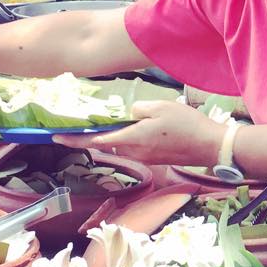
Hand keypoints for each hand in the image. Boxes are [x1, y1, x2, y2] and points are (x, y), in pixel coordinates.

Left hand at [55, 100, 225, 166]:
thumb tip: (128, 115)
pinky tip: (134, 129)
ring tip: (111, 122)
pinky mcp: (153, 159)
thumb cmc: (187, 125)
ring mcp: (144, 158)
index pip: (96, 140)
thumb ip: (137, 109)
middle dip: (94, 135)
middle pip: (105, 144)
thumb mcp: (160, 107)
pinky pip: (133, 148)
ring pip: (119, 146)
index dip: (74, 139)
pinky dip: (127, 139)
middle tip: (82, 122)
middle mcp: (134, 152)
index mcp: (132, 139)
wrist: (210, 146)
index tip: (56, 136)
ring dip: (112, 137)